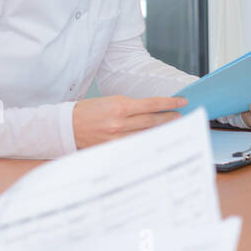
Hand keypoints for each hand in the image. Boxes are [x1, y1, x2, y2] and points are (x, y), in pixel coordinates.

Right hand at [72, 95, 186, 147]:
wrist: (67, 127)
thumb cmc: (89, 111)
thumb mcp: (111, 101)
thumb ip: (131, 106)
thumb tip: (152, 110)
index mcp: (120, 108)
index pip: (151, 104)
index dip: (169, 103)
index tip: (183, 102)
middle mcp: (120, 124)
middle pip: (152, 121)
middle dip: (169, 118)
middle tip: (181, 117)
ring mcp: (117, 139)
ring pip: (146, 134)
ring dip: (162, 131)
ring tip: (173, 128)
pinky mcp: (113, 149)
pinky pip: (135, 145)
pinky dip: (147, 142)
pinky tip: (155, 141)